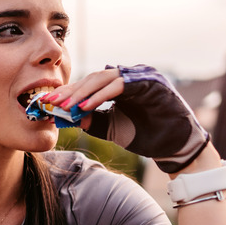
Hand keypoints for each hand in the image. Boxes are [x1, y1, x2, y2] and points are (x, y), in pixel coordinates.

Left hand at [49, 65, 209, 173]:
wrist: (176, 147)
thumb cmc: (147, 135)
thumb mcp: (112, 128)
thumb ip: (92, 120)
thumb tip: (69, 116)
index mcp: (121, 85)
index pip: (90, 85)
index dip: (69, 93)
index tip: (49, 102)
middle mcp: (130, 76)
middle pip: (93, 79)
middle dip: (71, 92)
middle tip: (52, 102)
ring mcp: (141, 76)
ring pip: (104, 79)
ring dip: (82, 93)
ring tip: (65, 106)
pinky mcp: (150, 82)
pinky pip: (120, 86)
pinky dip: (100, 96)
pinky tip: (84, 107)